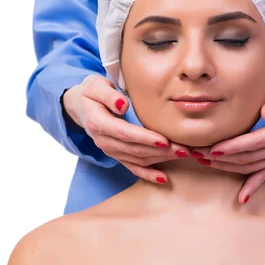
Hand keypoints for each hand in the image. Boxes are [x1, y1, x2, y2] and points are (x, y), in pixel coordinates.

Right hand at [63, 74, 189, 183]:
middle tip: (184, 148)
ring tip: (182, 154)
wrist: (80, 105)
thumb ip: (109, 95)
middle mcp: (103, 141)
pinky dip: (148, 174)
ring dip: (161, 159)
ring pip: (137, 159)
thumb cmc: (92, 92)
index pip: (125, 133)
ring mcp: (110, 150)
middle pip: (135, 149)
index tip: (164, 140)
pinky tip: (163, 178)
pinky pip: (132, 167)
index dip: (145, 138)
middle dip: (161, 151)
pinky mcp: (116, 154)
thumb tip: (123, 105)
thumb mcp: (95, 86)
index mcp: (98, 123)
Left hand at [191, 78, 264, 203]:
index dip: (234, 146)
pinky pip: (264, 174)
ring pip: (250, 166)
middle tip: (197, 153)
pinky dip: (252, 186)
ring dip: (226, 166)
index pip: (255, 141)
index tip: (214, 148)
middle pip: (248, 156)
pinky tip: (241, 198)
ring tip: (203, 161)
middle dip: (221, 157)